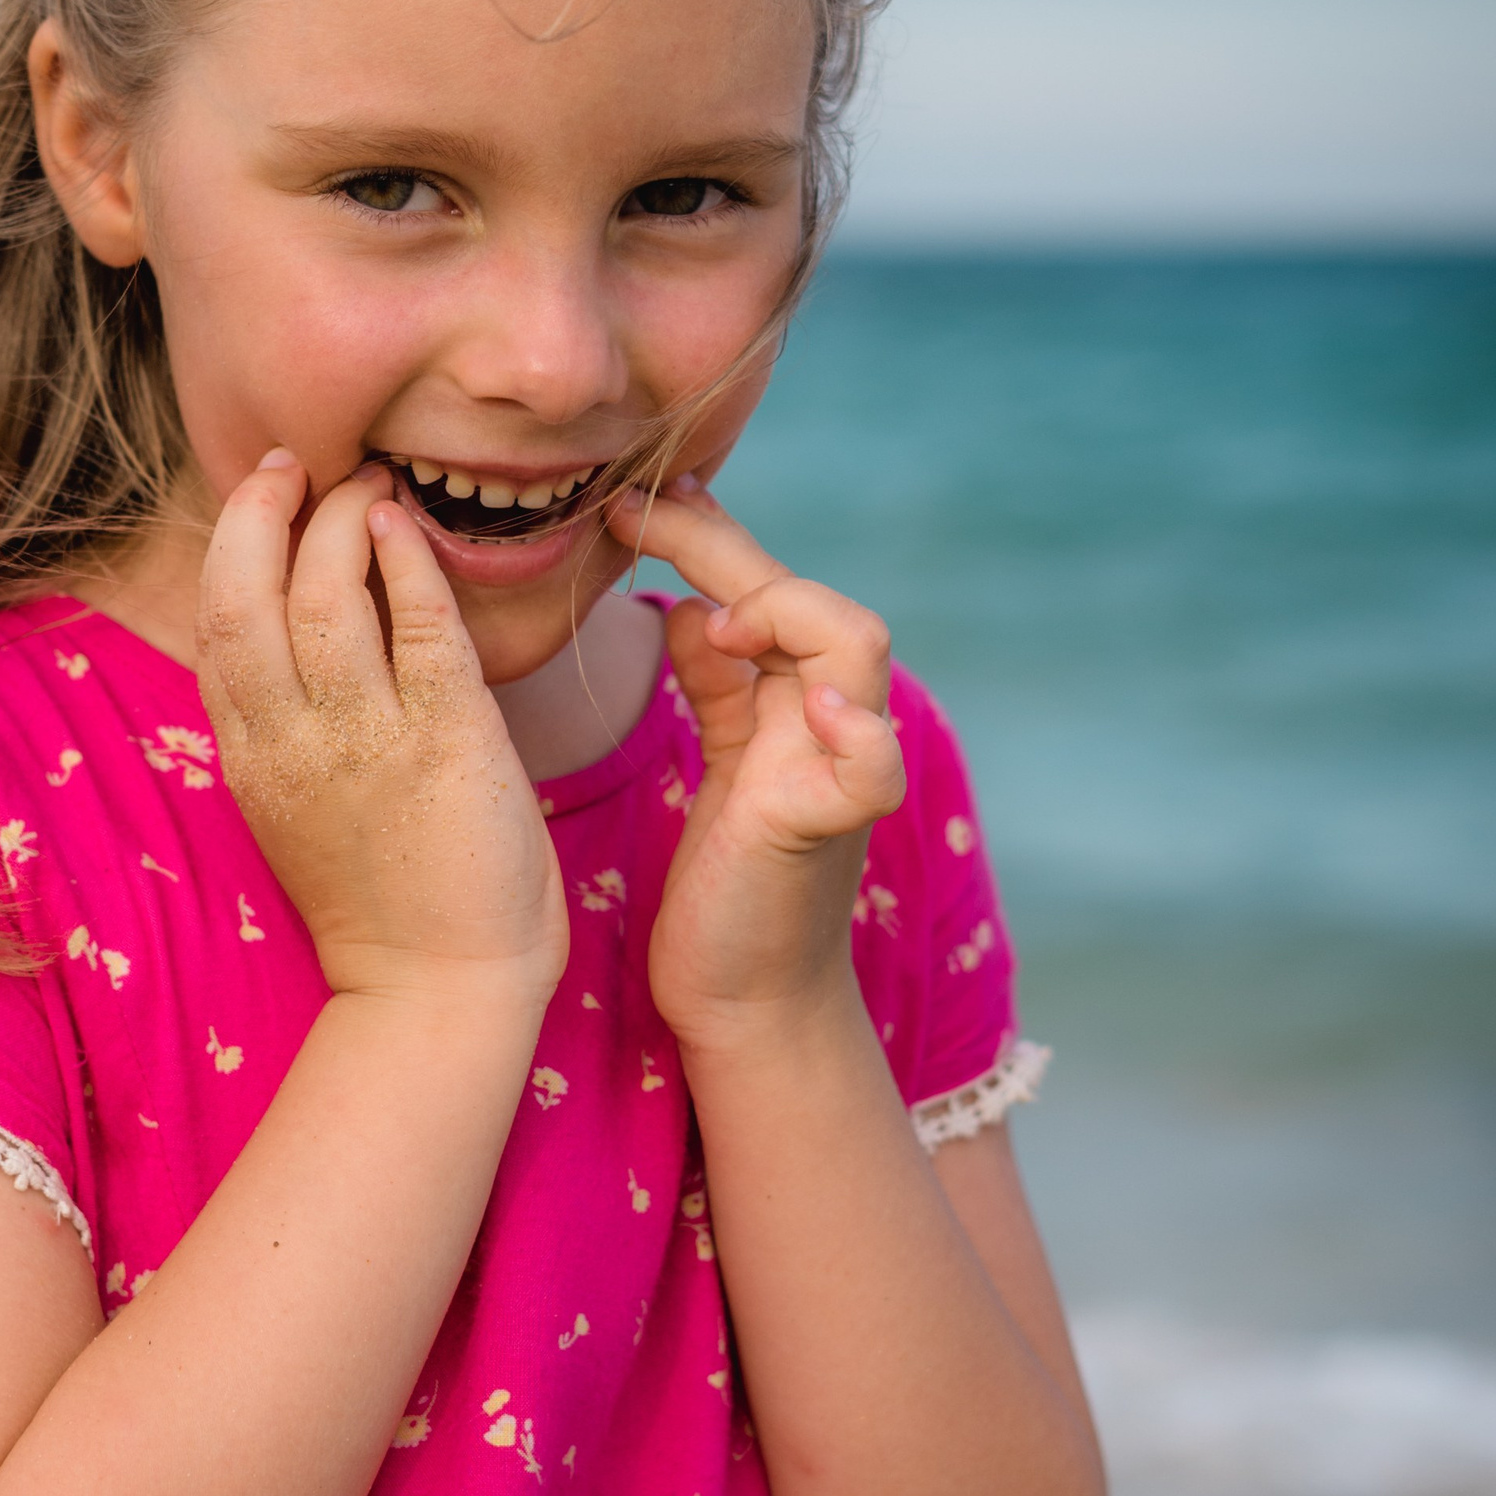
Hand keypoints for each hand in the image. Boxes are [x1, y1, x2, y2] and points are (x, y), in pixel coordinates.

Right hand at [199, 453, 568, 1012]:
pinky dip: (408, 561)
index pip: (217, 623)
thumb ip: (287, 726)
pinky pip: (418, 624)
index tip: (263, 493)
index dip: (234, 542)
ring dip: (345, 518)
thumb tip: (299, 634)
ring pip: (325, 594)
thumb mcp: (297, 808)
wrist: (441, 991)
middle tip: (299, 465)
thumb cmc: (384, 899)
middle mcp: (292, 741)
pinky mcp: (448, 740)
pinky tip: (408, 526)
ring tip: (371, 484)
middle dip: (264, 509)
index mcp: (250, 757)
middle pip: (244, 593)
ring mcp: (367, 739)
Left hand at [612, 477, 904, 1046]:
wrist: (746, 998)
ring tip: (720, 618)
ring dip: (787, 612)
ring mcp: (835, 768)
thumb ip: (715, 681)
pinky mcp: (828, 827)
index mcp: (790, 696)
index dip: (699, 530)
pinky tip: (810, 708)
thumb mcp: (715, 760)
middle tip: (636, 515)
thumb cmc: (727, 883)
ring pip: (853, 646)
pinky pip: (870, 766)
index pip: (757, 582)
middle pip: (806, 592)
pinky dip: (853, 731)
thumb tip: (682, 603)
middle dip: (721, 544)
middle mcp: (825, 718)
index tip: (625, 497)